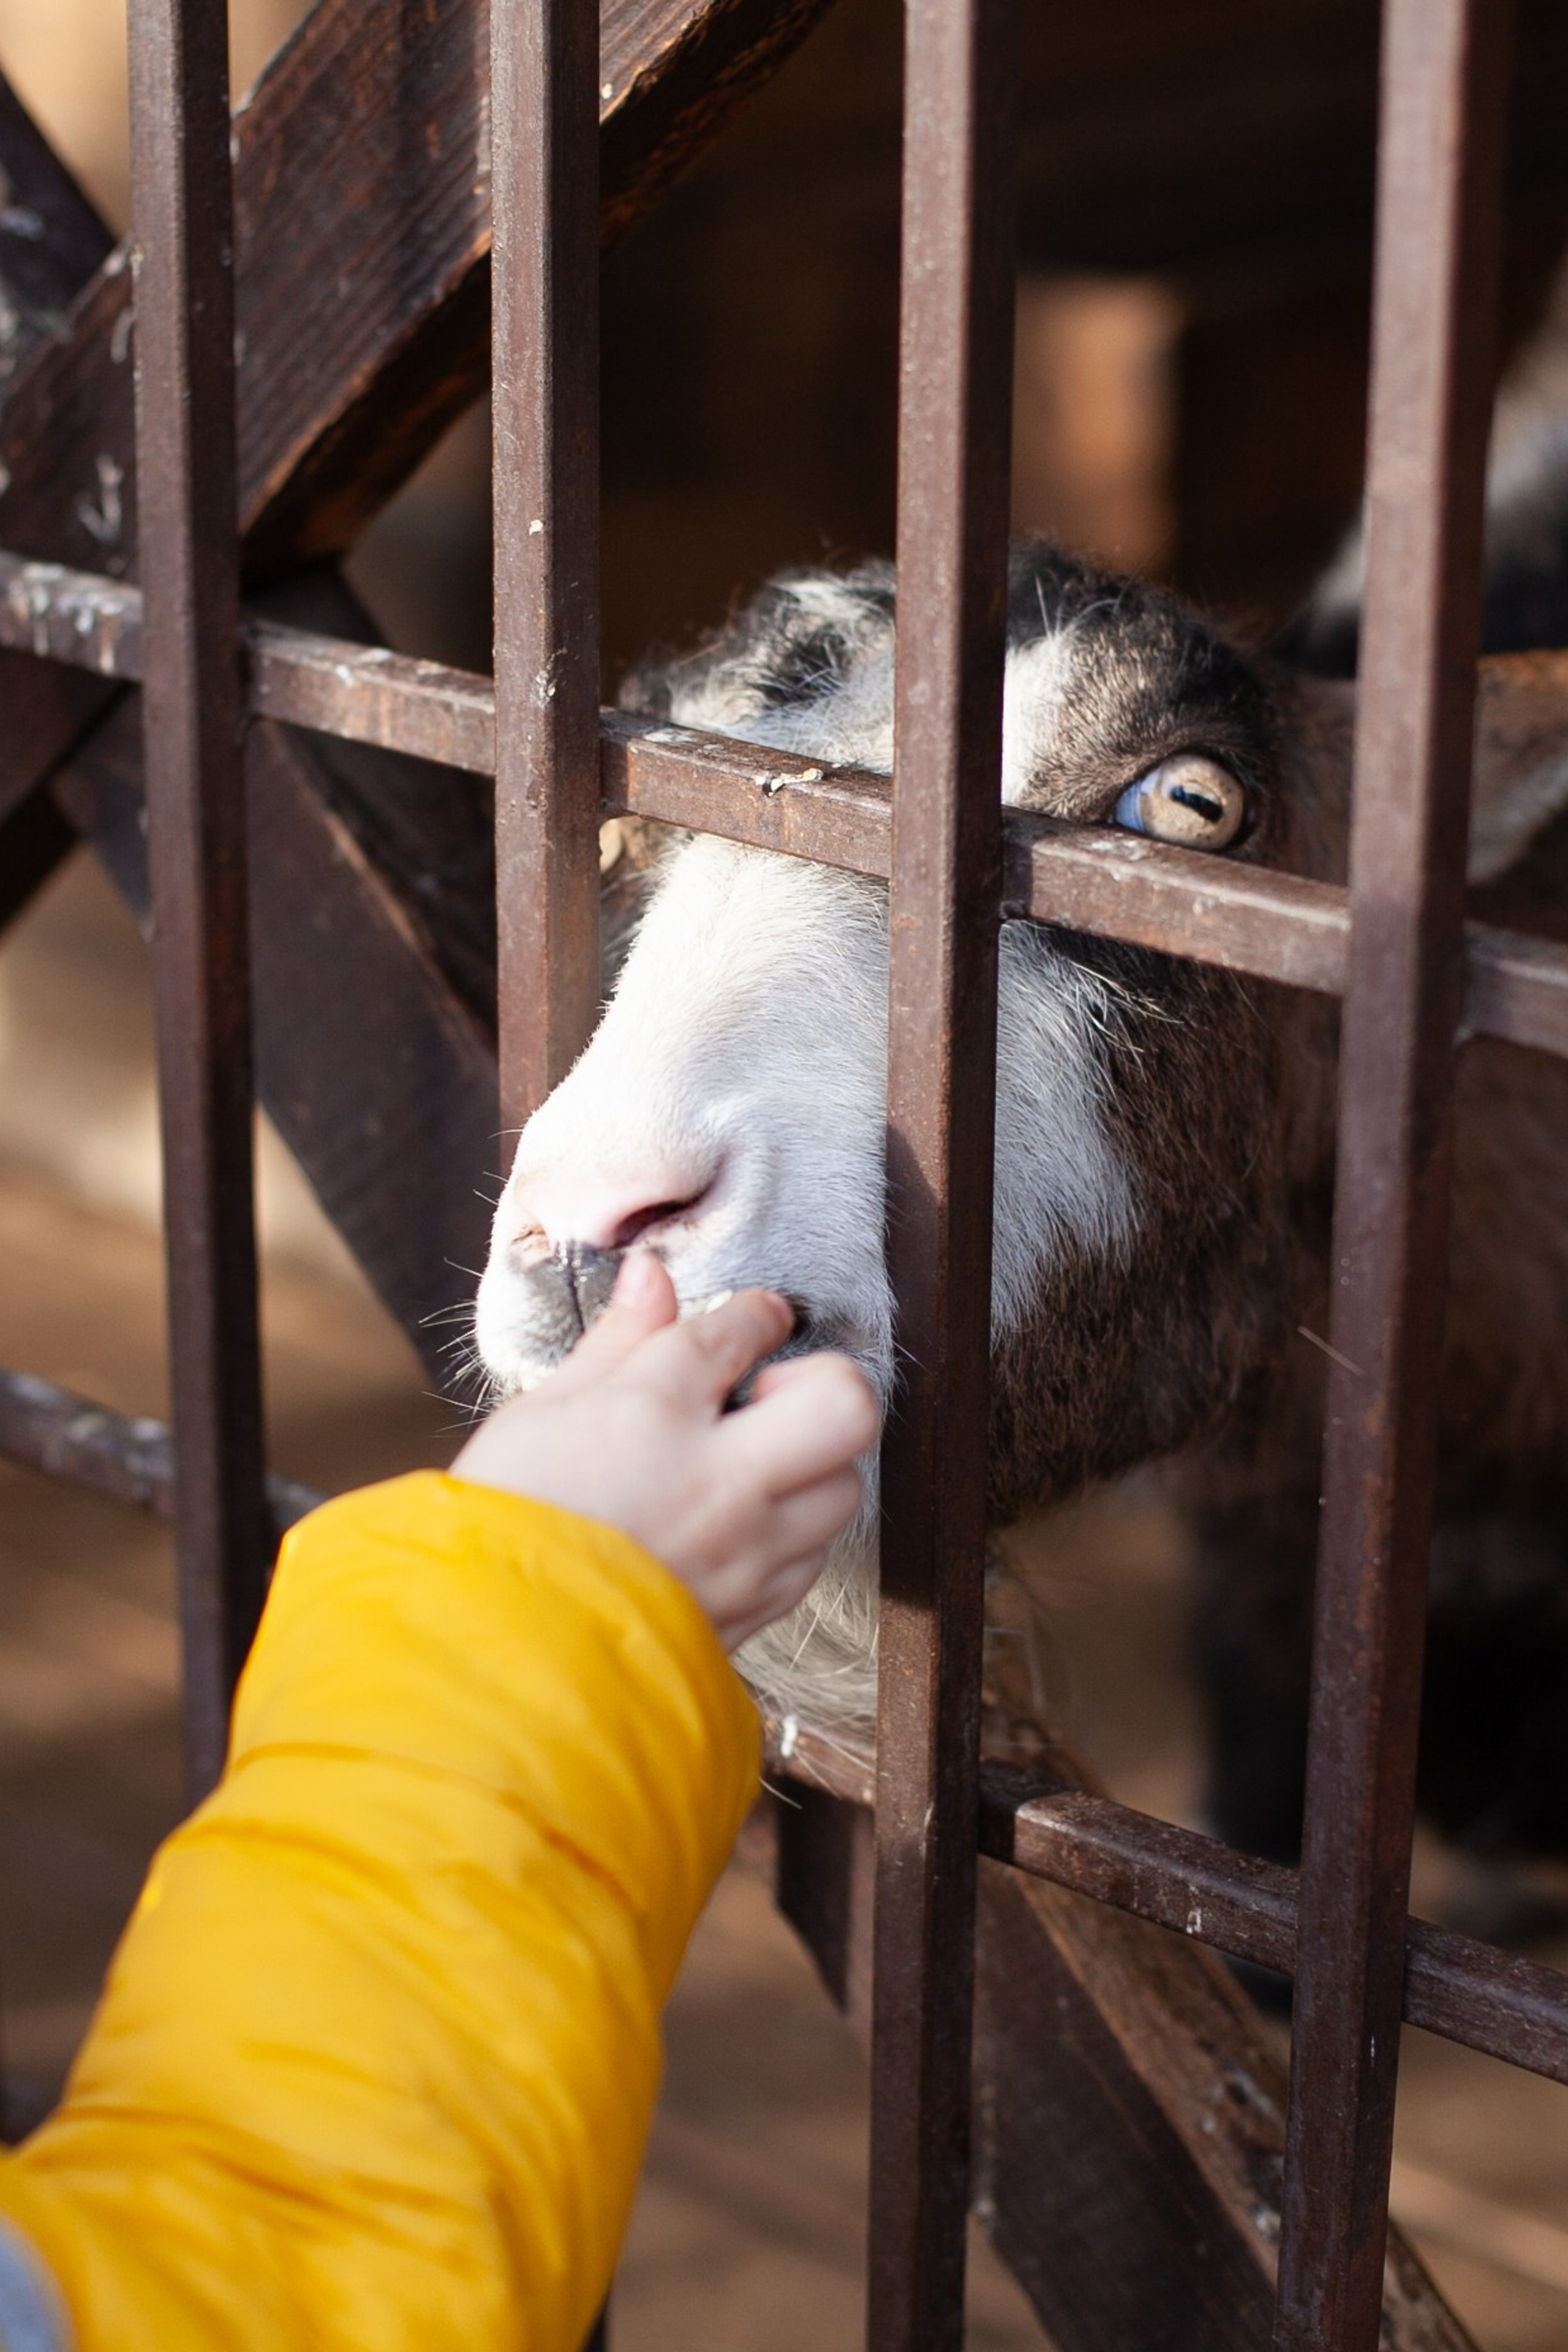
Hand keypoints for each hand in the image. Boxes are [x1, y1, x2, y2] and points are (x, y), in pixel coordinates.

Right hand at [451, 1253, 880, 1648]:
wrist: (490, 1652)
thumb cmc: (505, 1522)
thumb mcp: (542, 1412)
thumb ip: (614, 1343)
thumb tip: (651, 1278)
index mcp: (654, 1412)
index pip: (741, 1332)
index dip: (755, 1315)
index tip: (755, 1318)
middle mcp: (718, 1480)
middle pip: (844, 1407)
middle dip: (824, 1384)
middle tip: (770, 1397)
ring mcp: (744, 1553)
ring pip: (841, 1488)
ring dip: (811, 1464)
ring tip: (752, 1464)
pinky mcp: (751, 1610)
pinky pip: (810, 1557)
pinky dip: (791, 1531)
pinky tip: (740, 1524)